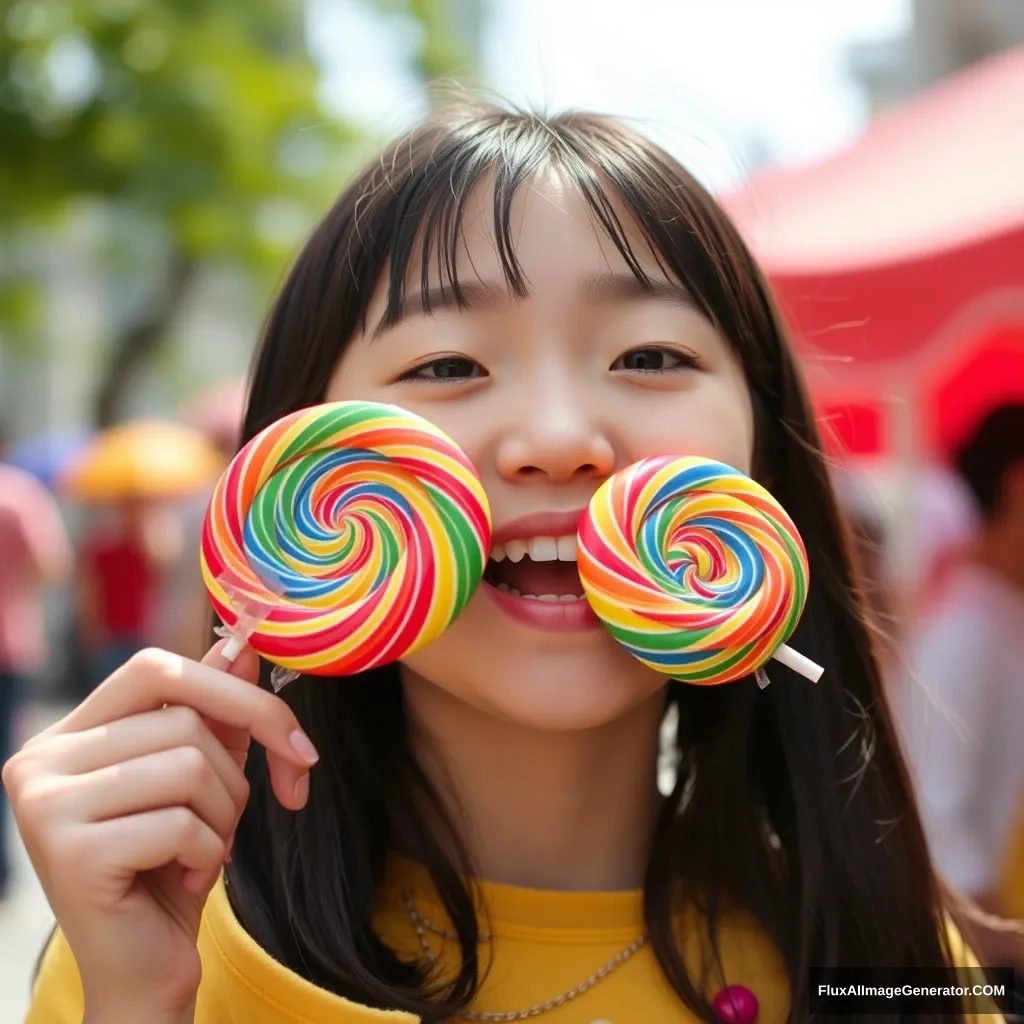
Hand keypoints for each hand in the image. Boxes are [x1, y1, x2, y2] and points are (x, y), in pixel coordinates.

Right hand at [3, 642, 318, 1019]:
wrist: (142, 971)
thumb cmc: (172, 866)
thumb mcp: (202, 779)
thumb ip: (215, 712)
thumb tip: (239, 643)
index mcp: (68, 734)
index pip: (156, 668)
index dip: (235, 692)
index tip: (295, 740)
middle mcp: (39, 761)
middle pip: (183, 718)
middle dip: (240, 769)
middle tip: (244, 816)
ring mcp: (44, 806)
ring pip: (188, 765)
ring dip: (224, 815)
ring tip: (202, 850)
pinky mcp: (68, 853)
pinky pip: (181, 822)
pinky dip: (208, 853)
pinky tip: (185, 879)